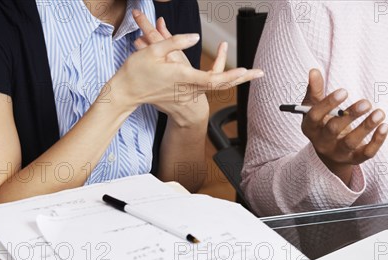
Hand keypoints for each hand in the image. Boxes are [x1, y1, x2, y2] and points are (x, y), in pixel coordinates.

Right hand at [114, 10, 263, 126]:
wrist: (127, 93)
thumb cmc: (136, 71)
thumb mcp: (152, 51)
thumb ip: (175, 42)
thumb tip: (195, 36)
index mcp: (183, 77)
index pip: (212, 78)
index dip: (229, 75)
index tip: (243, 70)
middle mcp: (189, 87)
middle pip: (221, 84)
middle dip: (242, 78)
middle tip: (260, 72)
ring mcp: (188, 92)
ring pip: (217, 86)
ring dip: (235, 79)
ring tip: (252, 73)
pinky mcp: (186, 93)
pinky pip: (208, 86)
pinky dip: (221, 78)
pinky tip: (230, 73)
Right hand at [301, 69, 387, 184]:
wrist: (330, 152)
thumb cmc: (323, 123)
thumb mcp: (315, 108)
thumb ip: (315, 90)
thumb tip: (313, 70)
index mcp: (310, 128)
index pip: (314, 116)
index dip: (328, 104)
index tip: (344, 91)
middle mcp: (322, 143)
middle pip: (333, 130)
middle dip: (350, 116)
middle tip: (366, 103)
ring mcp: (338, 153)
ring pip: (351, 142)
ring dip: (366, 127)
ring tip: (380, 113)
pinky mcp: (354, 159)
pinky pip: (366, 153)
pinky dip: (377, 141)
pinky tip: (385, 126)